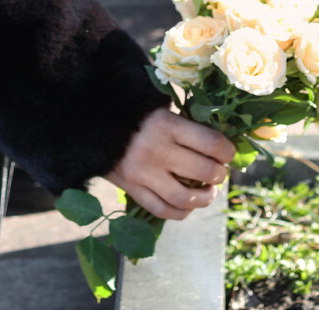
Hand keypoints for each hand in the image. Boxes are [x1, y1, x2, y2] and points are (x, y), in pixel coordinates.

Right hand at [106, 109, 234, 220]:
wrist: (90, 120)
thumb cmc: (133, 110)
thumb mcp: (159, 107)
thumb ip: (184, 122)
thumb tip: (217, 141)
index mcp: (167, 124)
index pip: (212, 144)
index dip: (228, 152)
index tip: (228, 153)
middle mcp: (157, 150)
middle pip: (204, 172)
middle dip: (219, 175)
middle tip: (219, 172)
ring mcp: (143, 173)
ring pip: (185, 198)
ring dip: (204, 198)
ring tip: (208, 193)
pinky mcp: (131, 188)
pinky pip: (162, 210)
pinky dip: (181, 212)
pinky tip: (188, 205)